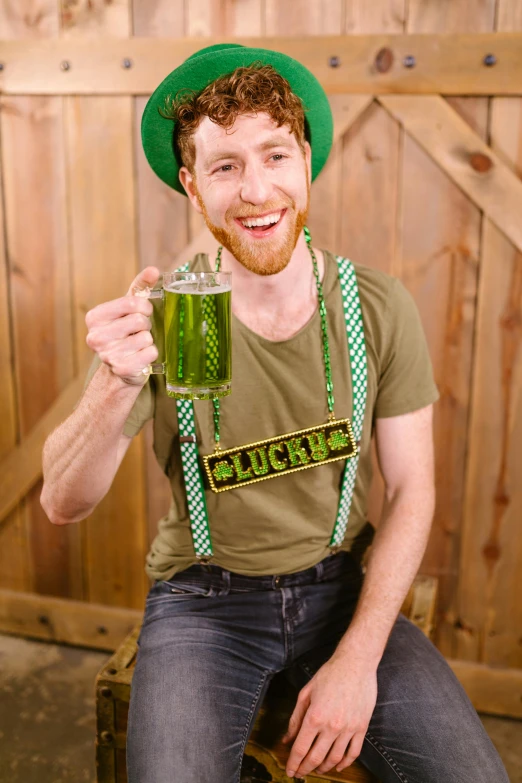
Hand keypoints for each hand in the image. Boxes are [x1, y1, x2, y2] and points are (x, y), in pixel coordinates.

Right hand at [85, 267, 159, 386]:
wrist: (121, 369)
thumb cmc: (126, 333)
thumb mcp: (129, 308)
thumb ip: (140, 287)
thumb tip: (154, 270)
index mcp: (95, 317)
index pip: (131, 302)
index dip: (144, 307)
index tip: (143, 312)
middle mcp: (96, 336)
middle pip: (140, 320)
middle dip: (145, 325)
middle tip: (138, 332)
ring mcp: (108, 355)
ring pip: (147, 338)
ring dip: (148, 340)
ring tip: (138, 345)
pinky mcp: (122, 369)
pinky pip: (151, 353)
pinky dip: (151, 354)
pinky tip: (140, 357)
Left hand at [282, 653, 376, 777]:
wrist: (355, 664)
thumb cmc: (329, 675)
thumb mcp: (306, 693)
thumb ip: (295, 718)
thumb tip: (287, 739)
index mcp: (314, 716)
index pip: (300, 748)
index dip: (293, 763)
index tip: (290, 771)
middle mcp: (331, 726)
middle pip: (316, 757)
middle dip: (305, 769)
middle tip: (300, 774)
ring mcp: (348, 728)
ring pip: (335, 758)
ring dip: (324, 768)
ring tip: (316, 770)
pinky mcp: (362, 727)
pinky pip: (353, 752)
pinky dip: (345, 763)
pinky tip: (338, 766)